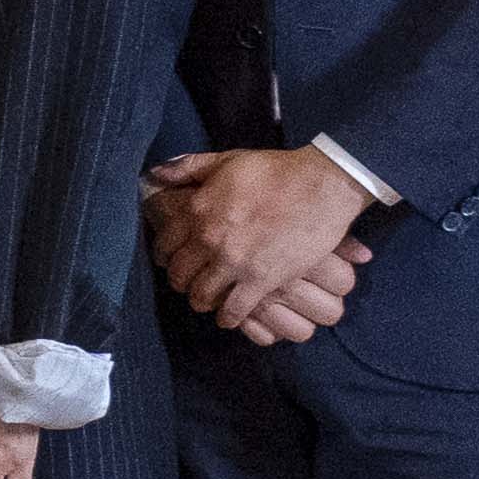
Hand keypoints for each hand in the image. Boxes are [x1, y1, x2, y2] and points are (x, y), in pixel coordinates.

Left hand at [146, 148, 376, 334]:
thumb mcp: (227, 160)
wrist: (321, 186)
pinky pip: (234, 309)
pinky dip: (228, 317)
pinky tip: (229, 317)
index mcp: (197, 210)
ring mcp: (235, 262)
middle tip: (188, 283)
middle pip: (179, 274)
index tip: (170, 260)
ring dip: (201, 300)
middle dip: (180, 281)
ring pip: (201, 295)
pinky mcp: (261, 279)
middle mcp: (209, 239)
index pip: (165, 245)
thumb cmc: (276, 170)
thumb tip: (157, 173)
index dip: (164, 256)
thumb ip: (189, 167)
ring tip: (207, 300)